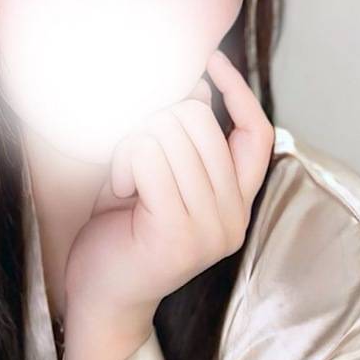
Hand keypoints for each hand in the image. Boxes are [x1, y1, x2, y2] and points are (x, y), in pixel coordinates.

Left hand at [64, 46, 274, 328]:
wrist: (101, 299)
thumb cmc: (121, 236)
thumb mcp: (156, 179)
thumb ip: (179, 141)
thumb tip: (196, 86)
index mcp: (237, 205)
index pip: (258, 135)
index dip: (237, 92)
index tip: (210, 60)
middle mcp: (234, 218)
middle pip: (201, 123)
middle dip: (155, 124)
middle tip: (133, 159)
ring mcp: (209, 228)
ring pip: (170, 133)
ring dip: (134, 147)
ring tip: (126, 182)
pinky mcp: (177, 232)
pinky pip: (149, 155)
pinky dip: (126, 162)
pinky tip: (121, 191)